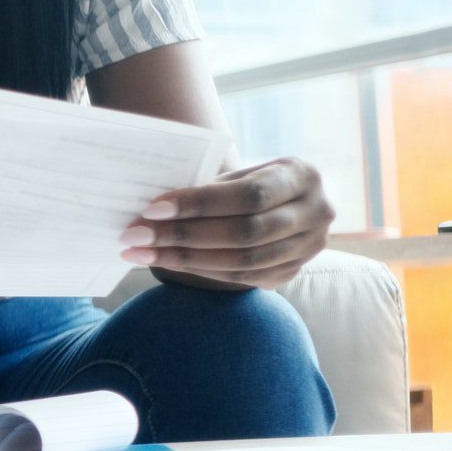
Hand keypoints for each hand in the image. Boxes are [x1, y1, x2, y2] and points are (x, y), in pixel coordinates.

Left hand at [123, 157, 332, 288]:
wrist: (289, 204)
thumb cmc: (253, 181)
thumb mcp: (242, 173)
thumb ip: (211, 188)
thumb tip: (154, 208)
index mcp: (302, 176)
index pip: (248, 195)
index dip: (199, 204)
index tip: (152, 209)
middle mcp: (316, 213)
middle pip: (244, 233)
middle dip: (183, 236)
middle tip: (134, 236)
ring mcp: (309, 248)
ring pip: (242, 261)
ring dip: (184, 259)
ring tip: (140, 252)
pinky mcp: (292, 272)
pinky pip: (241, 278)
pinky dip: (200, 271)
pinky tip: (166, 262)